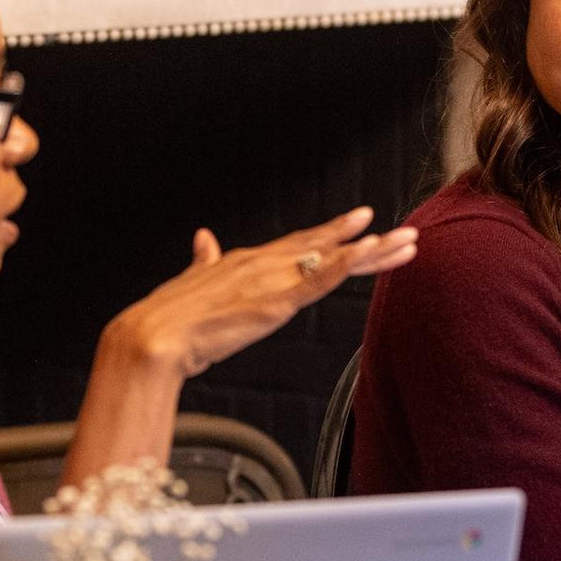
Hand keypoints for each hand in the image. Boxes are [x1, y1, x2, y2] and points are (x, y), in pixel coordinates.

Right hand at [106, 206, 417, 378]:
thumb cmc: (169, 317)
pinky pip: (321, 279)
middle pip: (327, 248)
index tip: (361, 224)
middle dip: (367, 242)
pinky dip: (348, 264)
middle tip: (405, 233)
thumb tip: (202, 238)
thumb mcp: (193, 282)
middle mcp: (265, 262)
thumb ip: (203, 261)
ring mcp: (273, 279)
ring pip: (335, 260)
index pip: (301, 245)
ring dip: (374, 252)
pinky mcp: (277, 300)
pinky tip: (370, 251)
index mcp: (248, 260)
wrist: (153, 336)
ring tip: (407, 242)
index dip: (333, 235)